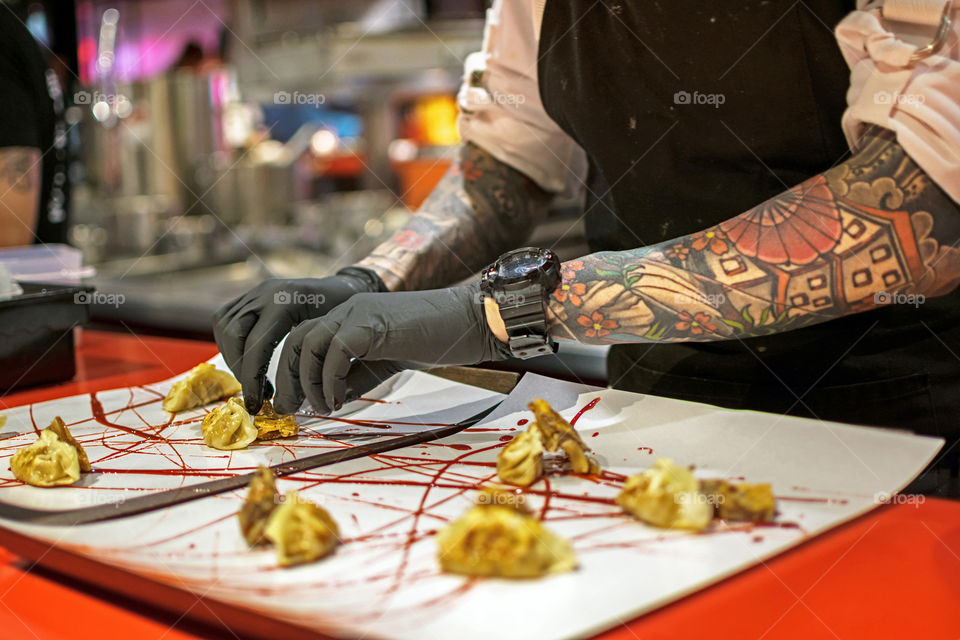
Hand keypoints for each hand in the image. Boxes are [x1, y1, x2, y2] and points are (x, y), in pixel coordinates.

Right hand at [212, 268, 383, 413]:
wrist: (343, 288)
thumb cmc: (344, 314)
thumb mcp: (333, 332)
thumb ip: (312, 356)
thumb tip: (293, 395)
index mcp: (286, 302)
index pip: (256, 344)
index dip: (251, 378)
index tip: (256, 405)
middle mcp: (266, 293)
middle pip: (234, 335)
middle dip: (240, 370)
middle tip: (255, 394)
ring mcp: (256, 292)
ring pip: (224, 327)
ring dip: (232, 358)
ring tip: (252, 379)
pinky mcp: (250, 296)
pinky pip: (225, 320)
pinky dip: (230, 345)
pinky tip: (248, 362)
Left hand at [273, 283, 509, 414]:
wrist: (470, 322)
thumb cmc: (435, 342)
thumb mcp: (384, 363)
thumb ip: (355, 376)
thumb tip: (325, 400)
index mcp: (350, 317)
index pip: (305, 339)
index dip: (293, 371)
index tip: (295, 403)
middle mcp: (348, 310)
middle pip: (296, 340)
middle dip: (288, 378)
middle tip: (291, 410)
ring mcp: (358, 313)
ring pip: (308, 344)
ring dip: (308, 382)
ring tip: (323, 408)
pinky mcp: (370, 324)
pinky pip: (335, 353)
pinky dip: (330, 380)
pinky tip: (339, 400)